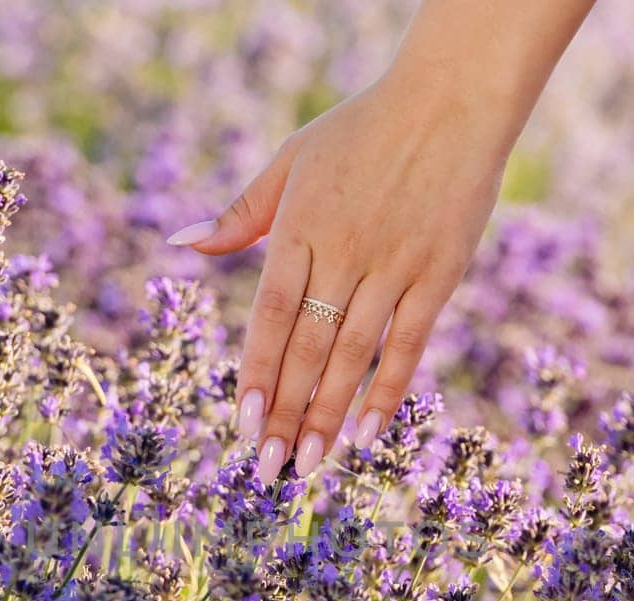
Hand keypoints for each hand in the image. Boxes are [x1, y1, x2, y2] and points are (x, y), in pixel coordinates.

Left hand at [167, 0, 592, 483]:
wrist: (452, 98)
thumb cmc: (364, 128)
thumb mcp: (291, 159)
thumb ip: (239, 213)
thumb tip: (180, 243)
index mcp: (300, 226)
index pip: (271, 315)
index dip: (258, 372)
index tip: (245, 423)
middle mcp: (344, 251)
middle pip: (308, 346)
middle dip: (288, 411)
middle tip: (271, 468)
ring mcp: (393, 265)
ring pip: (355, 354)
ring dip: (331, 414)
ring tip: (311, 463)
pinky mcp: (438, 273)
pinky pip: (409, 342)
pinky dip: (388, 389)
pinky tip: (369, 432)